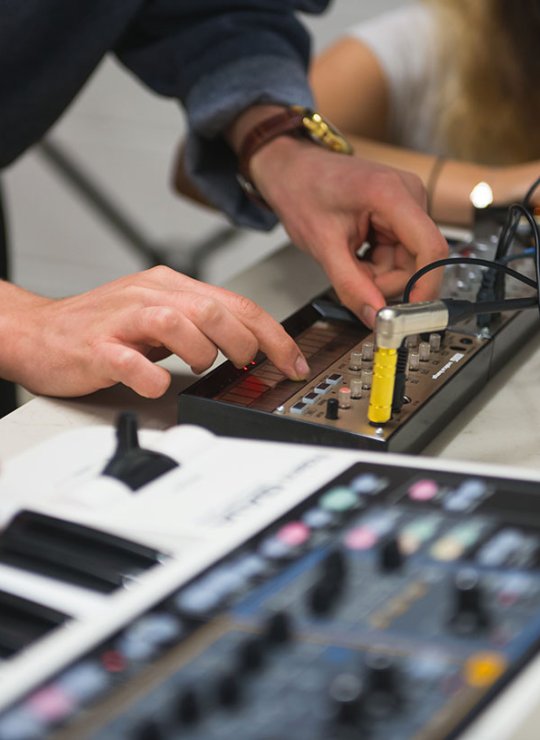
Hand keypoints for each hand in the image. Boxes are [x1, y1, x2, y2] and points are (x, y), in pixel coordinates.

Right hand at [0, 268, 309, 397]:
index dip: (273, 335)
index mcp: (169, 287)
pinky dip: (151, 376)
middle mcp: (149, 295)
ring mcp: (121, 320)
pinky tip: (158, 384)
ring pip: (178, 324)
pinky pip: (130, 360)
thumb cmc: (102, 327)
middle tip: (247, 365)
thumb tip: (250, 346)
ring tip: (201, 368)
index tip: (293, 361)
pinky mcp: (97, 347)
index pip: (236, 304)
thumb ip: (200, 326)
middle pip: (213, 310)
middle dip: (245, 342)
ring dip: (203, 352)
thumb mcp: (158, 317)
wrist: (38, 332)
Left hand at [251, 137, 448, 326]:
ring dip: (378, 275)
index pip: (431, 248)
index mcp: (392, 194)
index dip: (425, 285)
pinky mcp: (400, 216)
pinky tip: (355, 254)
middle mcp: (409, 196)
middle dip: (386, 281)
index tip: (409, 312)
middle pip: (417, 261)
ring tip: (347, 261)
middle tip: (354, 282)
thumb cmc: (303, 191)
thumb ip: (350, 285)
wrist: (293, 170)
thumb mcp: (323, 246)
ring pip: (406, 262)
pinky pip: (398, 255)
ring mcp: (407, 205)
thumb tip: (375, 316)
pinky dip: (376, 265)